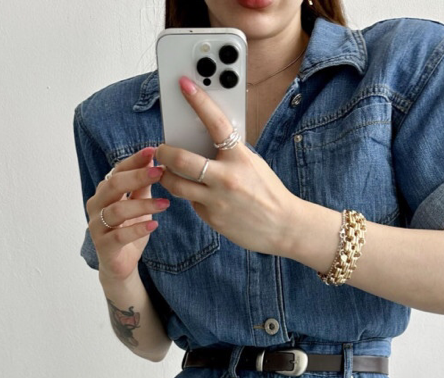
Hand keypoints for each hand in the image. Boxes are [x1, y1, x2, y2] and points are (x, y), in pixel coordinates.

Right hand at [85, 146, 170, 282]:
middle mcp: (97, 206)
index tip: (153, 151)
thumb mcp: (138, 206)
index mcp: (104, 193)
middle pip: (113, 185)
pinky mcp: (103, 246)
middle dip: (137, 177)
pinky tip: (154, 225)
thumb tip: (154, 161)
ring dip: (142, 205)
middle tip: (160, 173)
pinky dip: (137, 229)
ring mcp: (97, 226)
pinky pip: (119, 236)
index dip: (134, 161)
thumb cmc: (128, 232)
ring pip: (117, 211)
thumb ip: (142, 187)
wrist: (120, 265)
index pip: (117, 170)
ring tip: (164, 204)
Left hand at [153, 76, 300, 256]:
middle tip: (161, 149)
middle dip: (164, 152)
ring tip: (166, 171)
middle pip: (181, 160)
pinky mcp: (212, 217)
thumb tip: (204, 140)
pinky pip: (192, 202)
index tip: (184, 85)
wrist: (283, 226)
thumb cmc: (268, 191)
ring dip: (166, 175)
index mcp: (240, 158)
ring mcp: (217, 200)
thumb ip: (229, 153)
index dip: (198, 101)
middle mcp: (226, 179)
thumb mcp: (252, 164)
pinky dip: (191, 195)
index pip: (215, 123)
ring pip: (177, 185)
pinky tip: (199, 194)